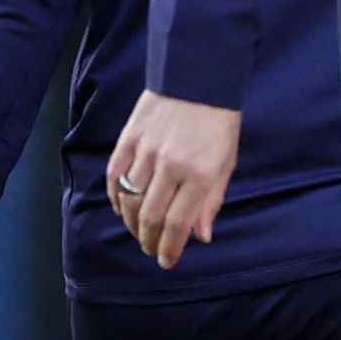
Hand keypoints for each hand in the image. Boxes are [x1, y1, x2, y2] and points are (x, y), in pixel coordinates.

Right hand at [108, 91, 242, 266]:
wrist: (197, 77)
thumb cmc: (218, 123)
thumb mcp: (226, 162)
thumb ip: (212, 201)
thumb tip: (201, 236)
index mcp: (200, 174)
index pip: (178, 224)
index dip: (170, 249)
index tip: (166, 262)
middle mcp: (171, 166)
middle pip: (151, 217)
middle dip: (149, 240)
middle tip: (151, 249)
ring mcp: (147, 151)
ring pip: (129, 200)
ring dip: (131, 223)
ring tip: (139, 232)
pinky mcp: (129, 138)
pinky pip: (114, 176)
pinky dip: (114, 197)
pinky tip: (121, 207)